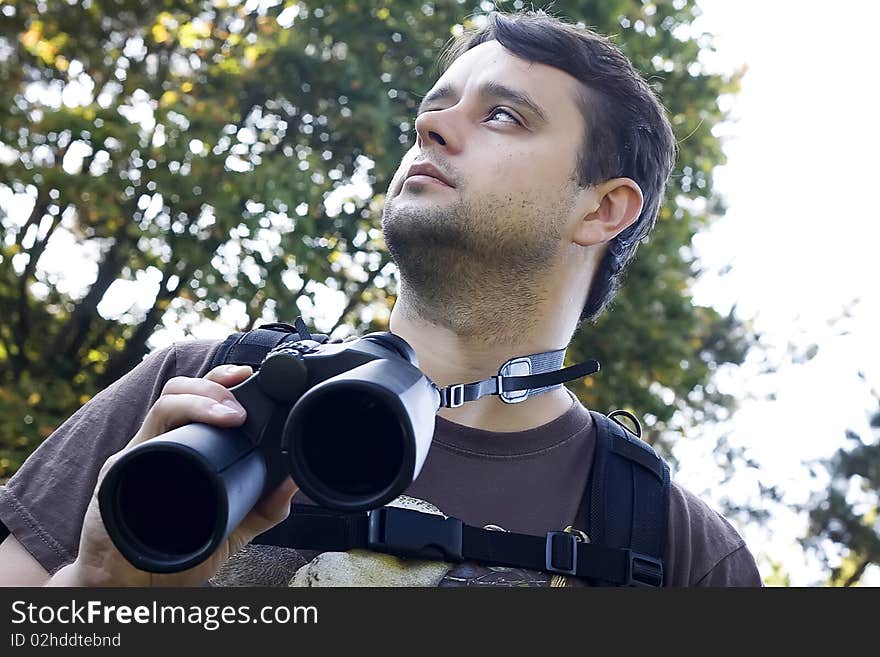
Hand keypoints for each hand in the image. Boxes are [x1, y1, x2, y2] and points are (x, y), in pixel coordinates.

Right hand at [53, 364, 297, 586]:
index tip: (249, 374)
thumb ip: (263, 507)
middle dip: (213, 388)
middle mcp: (161, 443)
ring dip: (199, 401)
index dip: (222, 380)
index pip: (201, 398)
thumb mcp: (232, 528)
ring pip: (163, 405)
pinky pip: (140, 441)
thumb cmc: (177, 553)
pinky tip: (185, 438)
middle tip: (240, 408)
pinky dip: (165, 430)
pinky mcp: (118, 472)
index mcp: (185, 447)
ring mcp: (138, 454)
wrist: (131, 586)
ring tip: (228, 416)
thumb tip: (294, 482)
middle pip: (181, 390)